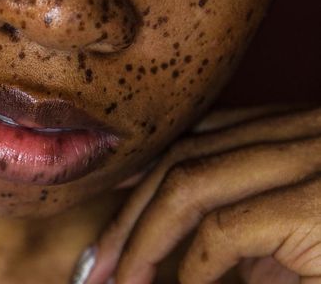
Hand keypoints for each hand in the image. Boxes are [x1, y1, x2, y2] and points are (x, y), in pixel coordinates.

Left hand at [79, 106, 320, 283]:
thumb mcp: (311, 233)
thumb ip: (266, 240)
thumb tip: (209, 265)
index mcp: (297, 131)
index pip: (203, 137)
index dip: (152, 168)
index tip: (116, 202)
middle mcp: (300, 134)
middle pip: (185, 155)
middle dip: (133, 208)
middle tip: (100, 262)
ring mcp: (311, 161)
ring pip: (192, 180)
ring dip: (145, 233)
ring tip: (119, 279)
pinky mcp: (319, 205)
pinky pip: (227, 229)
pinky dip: (192, 265)